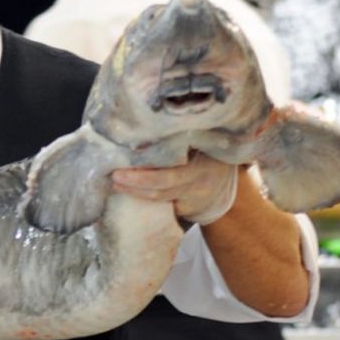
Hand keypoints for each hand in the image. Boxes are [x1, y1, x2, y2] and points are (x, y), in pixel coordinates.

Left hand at [111, 151, 238, 225]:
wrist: (225, 184)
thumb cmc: (206, 155)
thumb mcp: (200, 142)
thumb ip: (178, 140)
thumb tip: (141, 130)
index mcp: (202, 158)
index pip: (171, 166)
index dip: (145, 168)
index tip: (124, 160)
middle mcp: (199, 179)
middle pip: (162, 184)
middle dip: (134, 181)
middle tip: (114, 175)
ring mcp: (194, 197)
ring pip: (159, 196)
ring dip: (135, 190)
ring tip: (117, 182)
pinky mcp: (187, 209)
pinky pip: (162, 204)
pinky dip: (144, 198)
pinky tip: (128, 191)